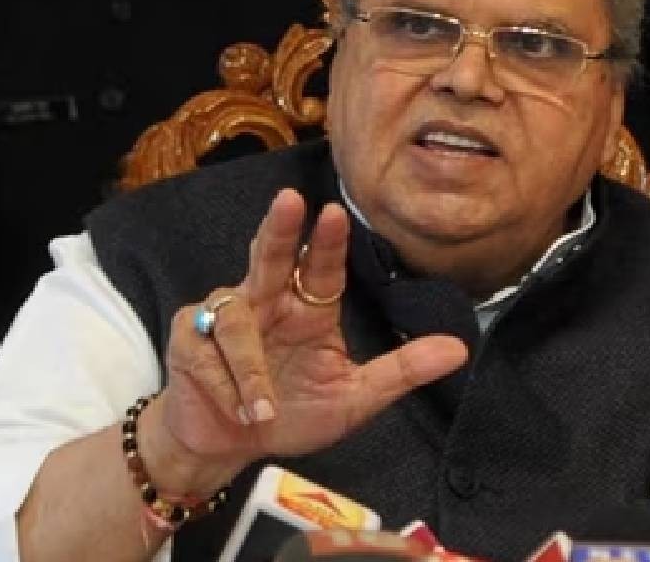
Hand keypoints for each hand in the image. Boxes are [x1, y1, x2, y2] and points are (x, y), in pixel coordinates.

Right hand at [147, 188, 468, 491]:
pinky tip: (237, 408)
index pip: (322, 268)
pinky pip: (205, 351)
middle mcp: (267, 302)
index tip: (336, 213)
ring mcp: (224, 318)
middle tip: (290, 201)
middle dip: (280, 230)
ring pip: (234, 318)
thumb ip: (401, 371)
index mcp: (309, 309)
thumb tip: (460, 349)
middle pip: (270, 255)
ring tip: (264, 410)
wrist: (228, 447)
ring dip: (250, 367)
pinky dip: (223, 382)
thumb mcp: (354, 398)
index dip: (329, 242)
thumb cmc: (291, 413)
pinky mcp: (188, 340)